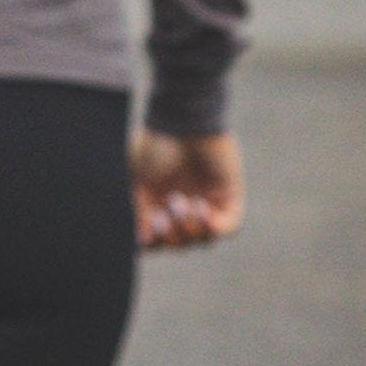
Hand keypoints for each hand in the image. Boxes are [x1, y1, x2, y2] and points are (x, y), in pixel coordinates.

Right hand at [133, 129, 243, 251]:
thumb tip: (144, 240)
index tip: (148, 231)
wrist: (182, 122)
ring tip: (182, 202)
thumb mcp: (135, 179)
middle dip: (171, 235)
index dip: (153, 242)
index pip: (158, 240)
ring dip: (190, 228)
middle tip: (165, 213)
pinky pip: (227, 227)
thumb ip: (138, 210)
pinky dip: (213, 226)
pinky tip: (200, 207)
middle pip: (181, 244)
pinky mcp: (230, 197)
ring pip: (203, 239)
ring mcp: (208, 203)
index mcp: (159, 204)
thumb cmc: (155, 144)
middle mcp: (184, 207)